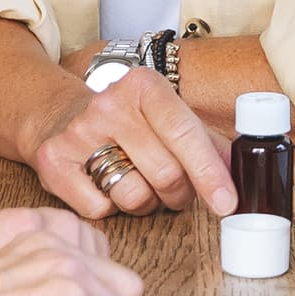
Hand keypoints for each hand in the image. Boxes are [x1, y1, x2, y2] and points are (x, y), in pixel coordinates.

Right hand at [22, 63, 234, 220]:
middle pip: (165, 173)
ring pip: (134, 196)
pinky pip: (100, 209)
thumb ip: (206, 143)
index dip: (210, 174)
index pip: (184, 134)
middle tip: (176, 191)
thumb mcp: (166, 117)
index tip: (227, 203)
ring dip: (145, 203)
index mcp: (144, 86)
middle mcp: (109, 104)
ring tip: (136, 181)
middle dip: (179, 194)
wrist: (59, 115)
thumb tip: (240, 175)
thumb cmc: (127, 122)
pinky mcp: (53, 161)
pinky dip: (109, 208)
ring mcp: (78, 132)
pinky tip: (104, 184)